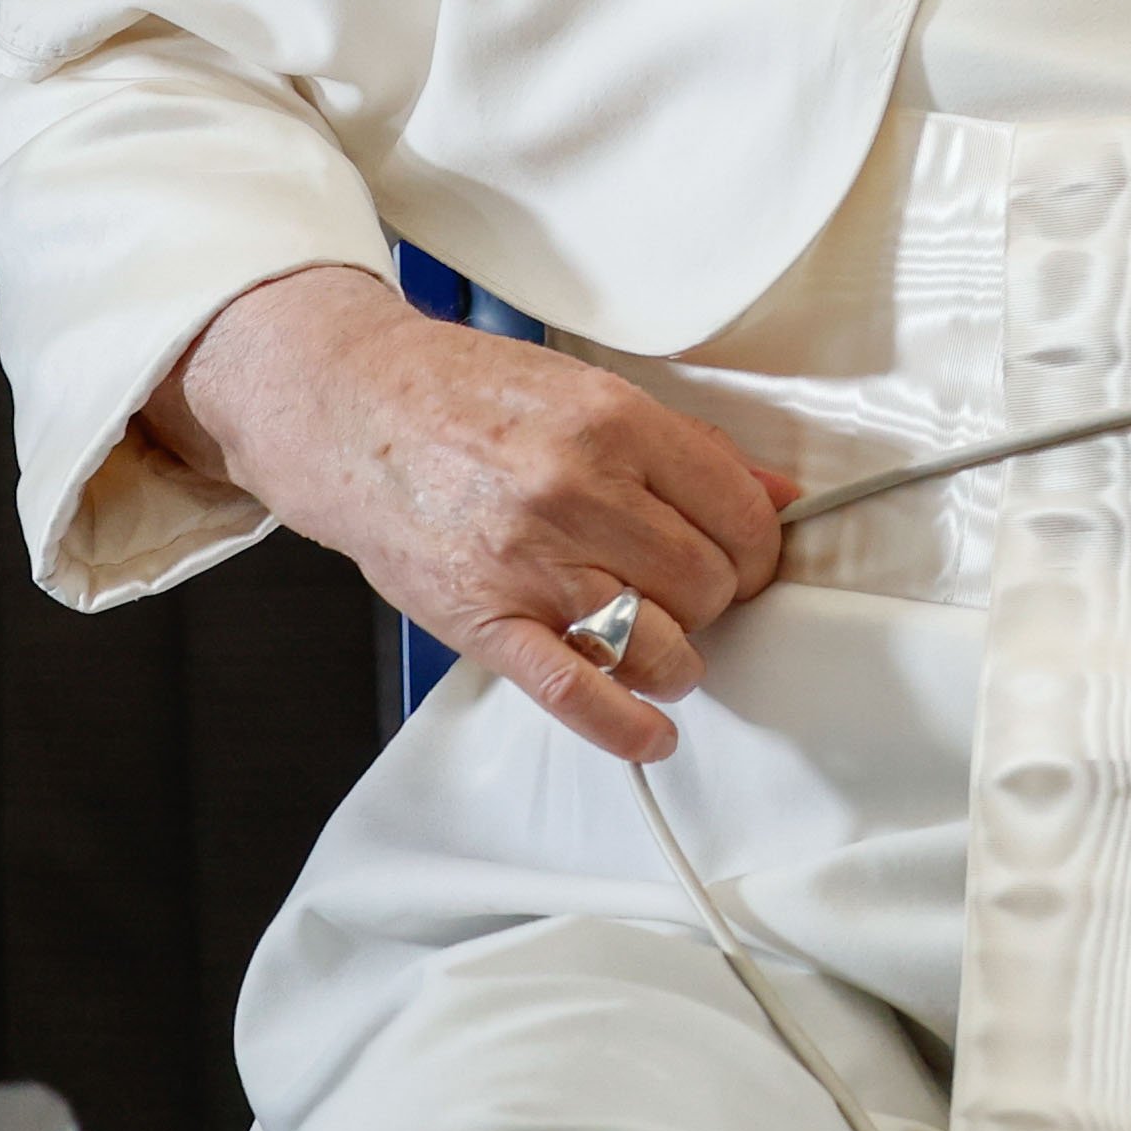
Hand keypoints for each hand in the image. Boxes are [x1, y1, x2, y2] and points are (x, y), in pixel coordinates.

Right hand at [142, 264, 798, 760]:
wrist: (352, 411)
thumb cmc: (471, 399)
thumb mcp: (592, 394)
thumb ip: (692, 448)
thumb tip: (779, 496)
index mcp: (616, 425)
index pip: (740, 511)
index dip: (759, 546)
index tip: (749, 557)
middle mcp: (577, 494)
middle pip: (707, 582)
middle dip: (716, 597)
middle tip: (694, 591)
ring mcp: (529, 563)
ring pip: (659, 641)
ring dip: (679, 657)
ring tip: (666, 644)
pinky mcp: (484, 620)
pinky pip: (572, 691)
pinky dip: (624, 726)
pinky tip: (653, 735)